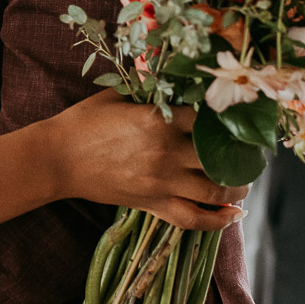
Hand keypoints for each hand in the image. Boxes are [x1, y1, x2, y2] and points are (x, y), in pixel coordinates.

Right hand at [46, 90, 247, 230]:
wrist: (56, 158)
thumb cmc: (84, 122)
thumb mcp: (118, 95)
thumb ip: (151, 91)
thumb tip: (178, 81)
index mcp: (158, 120)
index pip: (208, 120)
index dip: (228, 121)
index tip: (237, 121)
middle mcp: (166, 152)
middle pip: (221, 158)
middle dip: (241, 158)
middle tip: (248, 156)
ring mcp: (161, 182)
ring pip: (215, 191)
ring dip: (237, 189)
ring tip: (242, 185)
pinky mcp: (152, 204)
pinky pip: (193, 219)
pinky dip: (217, 221)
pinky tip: (232, 216)